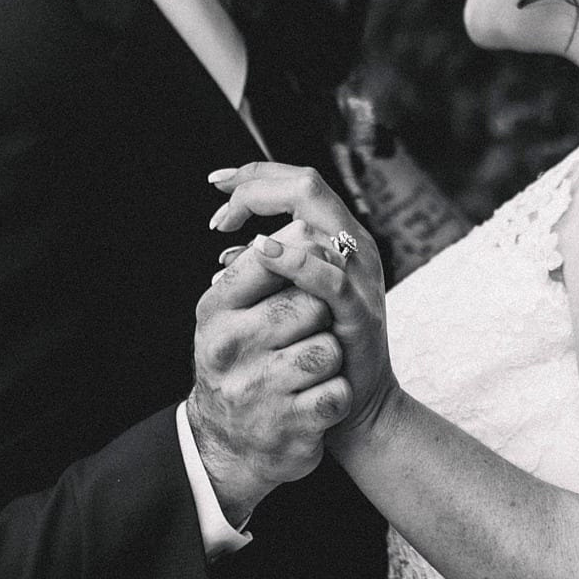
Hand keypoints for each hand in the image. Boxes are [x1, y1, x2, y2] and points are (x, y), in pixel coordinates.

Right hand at [189, 220, 352, 523]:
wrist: (231, 447)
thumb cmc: (246, 365)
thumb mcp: (234, 316)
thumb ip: (263, 271)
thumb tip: (306, 229)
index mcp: (215, 310)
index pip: (270, 258)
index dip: (304, 260)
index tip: (309, 273)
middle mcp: (228, 348)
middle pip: (310, 304)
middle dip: (322, 317)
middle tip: (305, 335)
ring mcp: (256, 390)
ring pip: (328, 349)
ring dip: (330, 360)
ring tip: (306, 372)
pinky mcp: (288, 427)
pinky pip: (338, 394)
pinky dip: (336, 397)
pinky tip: (314, 402)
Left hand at [209, 163, 399, 448]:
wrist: (353, 403)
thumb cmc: (316, 349)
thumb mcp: (292, 300)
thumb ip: (272, 273)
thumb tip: (226, 256)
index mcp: (340, 239)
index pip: (300, 184)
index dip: (256, 175)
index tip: (217, 184)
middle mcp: (356, 248)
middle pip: (308, 187)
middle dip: (256, 186)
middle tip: (218, 206)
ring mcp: (361, 278)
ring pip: (318, 222)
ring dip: (269, 218)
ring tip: (228, 227)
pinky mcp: (360, 313)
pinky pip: (330, 277)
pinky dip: (296, 260)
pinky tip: (264, 253)